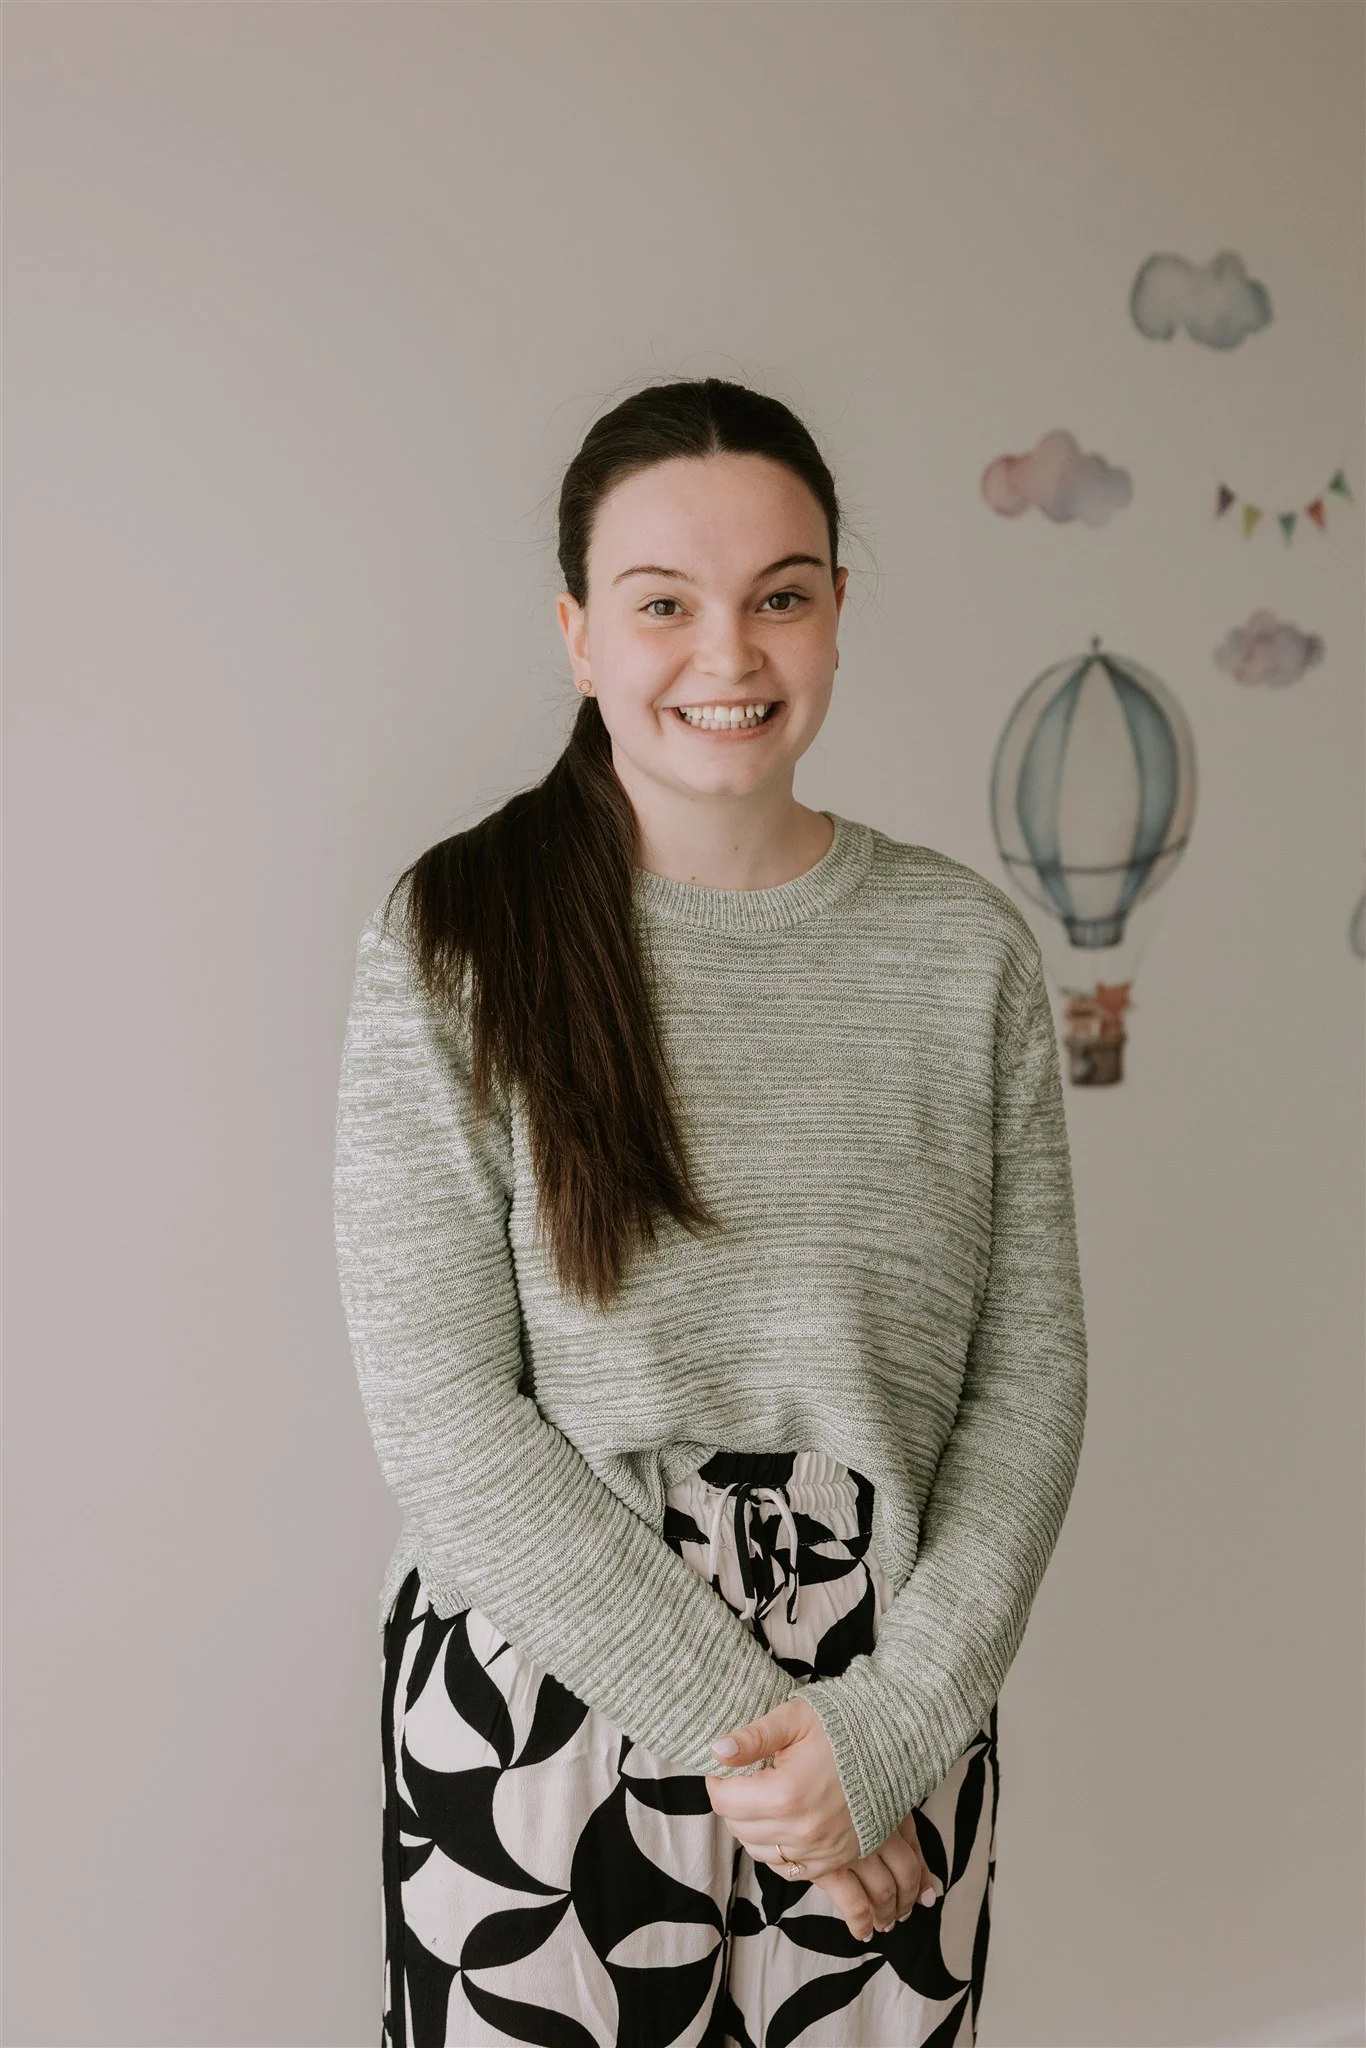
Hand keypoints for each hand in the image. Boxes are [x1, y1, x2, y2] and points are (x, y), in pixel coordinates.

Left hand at [703, 1698, 940, 1937]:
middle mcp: (800, 1831)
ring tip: (760, 1798)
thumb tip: (716, 1750)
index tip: (723, 1767)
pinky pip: (787, 1869)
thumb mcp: (794, 1719)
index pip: (724, 1801)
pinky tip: (779, 1824)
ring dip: (751, 1828)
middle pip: (738, 1828)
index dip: (717, 1781)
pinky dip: (775, 1850)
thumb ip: (752, 1737)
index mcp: (785, 1794)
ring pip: (759, 1852)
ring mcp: (819, 1851)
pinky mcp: (833, 1861)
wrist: (893, 1747)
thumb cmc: (842, 1727)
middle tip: (742, 1779)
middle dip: (732, 1804)